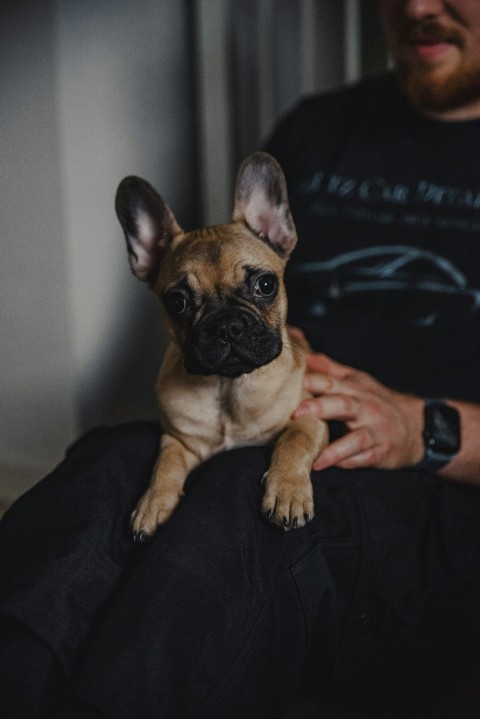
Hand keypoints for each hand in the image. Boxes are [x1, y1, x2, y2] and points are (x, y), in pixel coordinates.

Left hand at [292, 353, 424, 470]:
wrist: (416, 425)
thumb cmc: (377, 401)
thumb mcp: (357, 381)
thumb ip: (330, 370)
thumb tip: (305, 356)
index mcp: (356, 389)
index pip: (332, 382)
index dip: (313, 381)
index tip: (293, 382)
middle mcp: (366, 408)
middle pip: (343, 405)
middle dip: (320, 407)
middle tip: (296, 413)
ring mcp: (375, 431)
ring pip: (356, 438)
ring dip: (335, 449)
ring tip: (316, 457)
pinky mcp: (382, 452)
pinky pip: (364, 459)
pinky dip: (348, 463)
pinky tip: (330, 466)